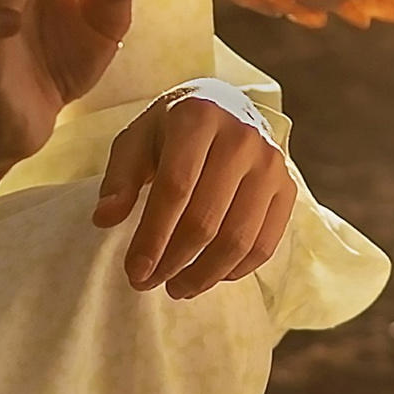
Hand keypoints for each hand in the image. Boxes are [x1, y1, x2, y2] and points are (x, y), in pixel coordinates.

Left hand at [91, 83, 297, 297]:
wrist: (227, 106)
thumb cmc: (173, 128)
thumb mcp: (137, 138)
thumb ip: (120, 176)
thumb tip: (105, 219)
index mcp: (198, 118)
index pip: (175, 189)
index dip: (153, 236)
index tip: (135, 270)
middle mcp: (241, 138)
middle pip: (206, 219)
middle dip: (173, 261)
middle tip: (148, 282)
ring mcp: (270, 164)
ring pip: (238, 238)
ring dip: (204, 274)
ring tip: (176, 287)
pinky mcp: (288, 187)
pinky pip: (265, 243)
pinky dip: (237, 269)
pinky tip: (210, 276)